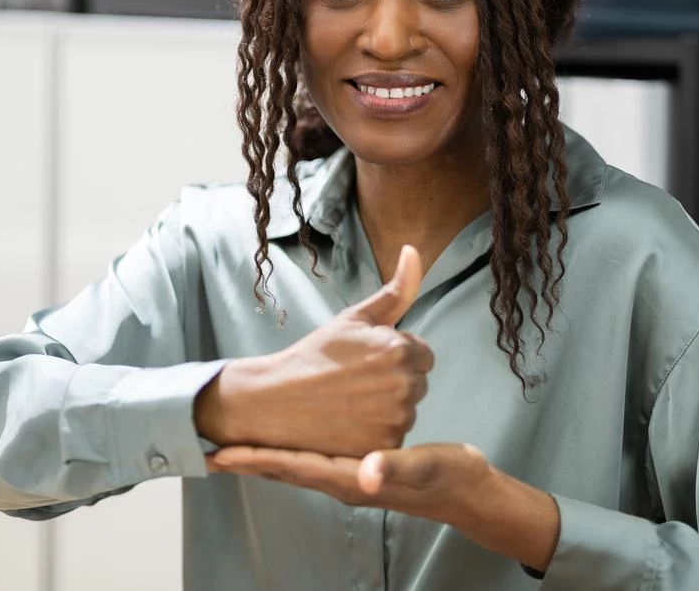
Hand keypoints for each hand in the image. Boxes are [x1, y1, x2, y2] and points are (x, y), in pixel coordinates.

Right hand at [196, 245, 432, 457]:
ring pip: (407, 411)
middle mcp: (404, 385)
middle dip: (394, 381)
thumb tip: (415, 251)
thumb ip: (396, 290)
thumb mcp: (354, 318)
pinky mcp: (384, 448)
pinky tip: (349, 424)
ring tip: (349, 402)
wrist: (275, 401)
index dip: (394, 356)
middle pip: (418, 384)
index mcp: (401, 350)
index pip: (423, 355)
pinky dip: (376, 433)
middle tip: (354, 382)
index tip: (365, 361)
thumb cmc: (315, 356)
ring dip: (386, 408)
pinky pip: (395, 438)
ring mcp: (395, 420)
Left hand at [205, 442, 490, 525]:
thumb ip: (396, 469)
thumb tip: (368, 471)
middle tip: (205, 444)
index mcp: (351, 478)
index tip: (217, 453)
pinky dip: (291, 446)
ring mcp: (350, 474)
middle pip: (283, 468)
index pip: (291, 467)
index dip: (254, 459)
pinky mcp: (361, 464)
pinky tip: (288, 432)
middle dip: (246, 457)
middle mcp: (344, 479)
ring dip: (264, 452)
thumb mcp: (425, 467)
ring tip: (234, 439)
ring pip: (295, 462)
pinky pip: (314, 455)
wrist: (469, 491)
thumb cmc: (448, 478)